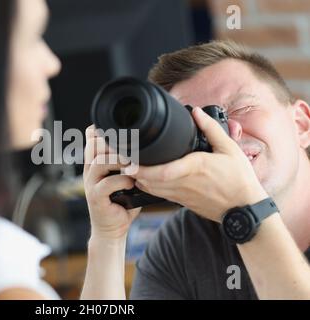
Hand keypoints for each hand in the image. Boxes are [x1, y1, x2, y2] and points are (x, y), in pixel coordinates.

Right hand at [83, 125, 140, 239]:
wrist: (111, 228)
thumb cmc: (121, 202)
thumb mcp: (124, 178)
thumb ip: (129, 164)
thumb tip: (149, 147)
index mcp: (95, 163)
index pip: (92, 139)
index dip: (103, 131)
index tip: (120, 130)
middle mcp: (90, 171)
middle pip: (94, 146)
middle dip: (113, 142)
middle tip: (131, 144)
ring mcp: (91, 184)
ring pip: (100, 162)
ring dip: (119, 160)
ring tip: (133, 162)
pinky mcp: (95, 197)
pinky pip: (106, 184)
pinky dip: (121, 180)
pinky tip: (131, 182)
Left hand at [126, 107, 268, 222]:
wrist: (244, 208)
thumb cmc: (238, 179)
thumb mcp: (229, 149)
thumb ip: (211, 129)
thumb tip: (196, 112)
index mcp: (194, 167)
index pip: (161, 171)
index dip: (142, 168)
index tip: (129, 160)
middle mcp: (183, 183)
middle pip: (148, 181)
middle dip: (133, 171)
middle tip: (121, 159)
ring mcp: (180, 195)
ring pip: (150, 189)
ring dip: (138, 179)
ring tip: (129, 166)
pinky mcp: (181, 202)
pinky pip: (158, 194)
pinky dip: (147, 186)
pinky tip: (143, 177)